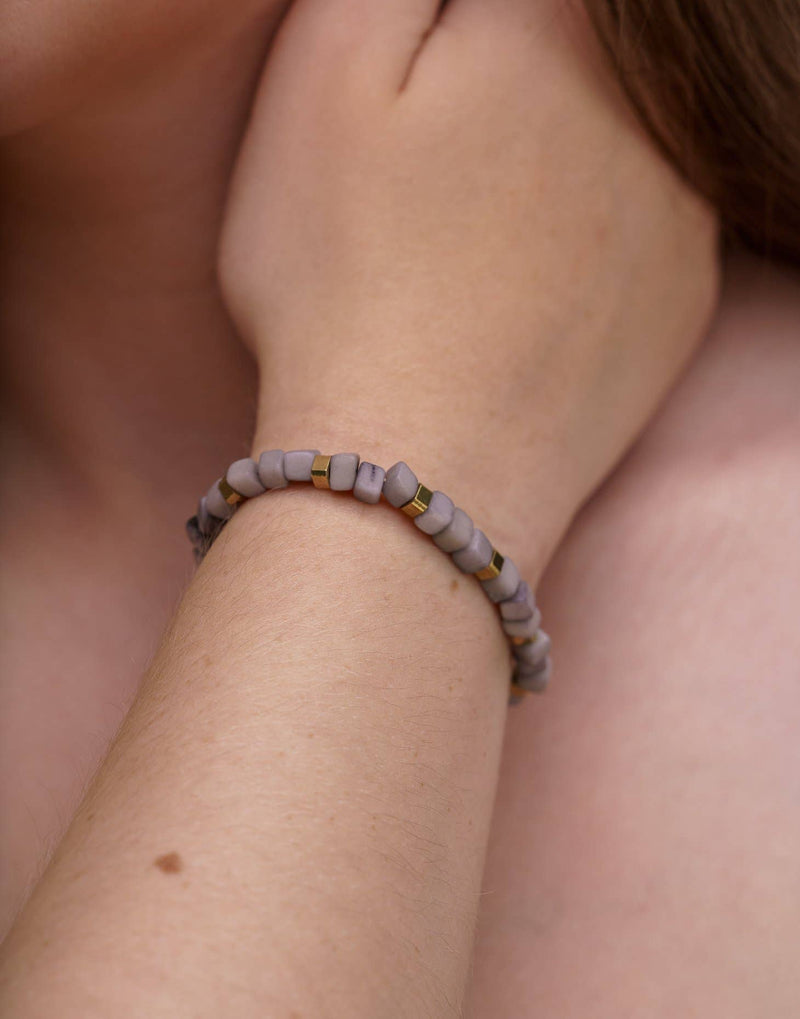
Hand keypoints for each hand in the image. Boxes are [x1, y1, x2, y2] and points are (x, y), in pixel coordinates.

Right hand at [219, 0, 719, 575]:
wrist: (417, 470)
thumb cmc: (342, 286)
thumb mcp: (322, 78)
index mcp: (550, 32)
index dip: (451, 39)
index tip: (416, 109)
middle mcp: (646, 108)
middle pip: (578, 54)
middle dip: (502, 95)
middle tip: (432, 182)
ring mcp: (684, 208)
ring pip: (619, 138)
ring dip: (551, 164)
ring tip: (471, 244)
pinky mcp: (687, 297)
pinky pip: (649, 227)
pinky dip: (594, 239)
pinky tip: (528, 290)